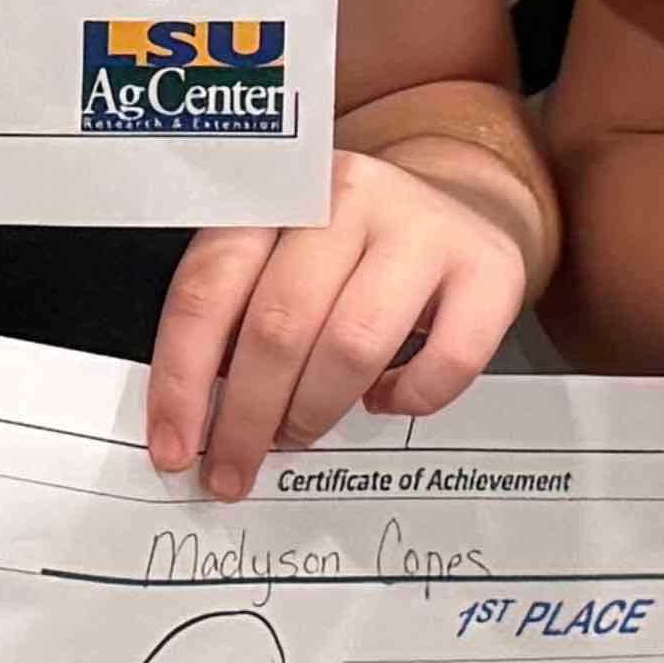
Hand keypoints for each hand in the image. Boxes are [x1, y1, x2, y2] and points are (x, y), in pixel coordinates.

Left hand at [146, 146, 536, 499]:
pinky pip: (445, 362)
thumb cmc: (348, 250)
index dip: (184, 378)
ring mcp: (423, 228)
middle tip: (233, 470)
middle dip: (246, 416)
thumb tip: (192, 422)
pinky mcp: (490, 268)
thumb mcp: (279, 256)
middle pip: (278, 324)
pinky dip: (408, 399)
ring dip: (314, 411)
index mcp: (277, 192)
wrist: (460, 202)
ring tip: (300, 433)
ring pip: (352, 345)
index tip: (173, 449)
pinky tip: (384, 398)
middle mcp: (348, 195)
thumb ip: (234, 316)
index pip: (210, 288)